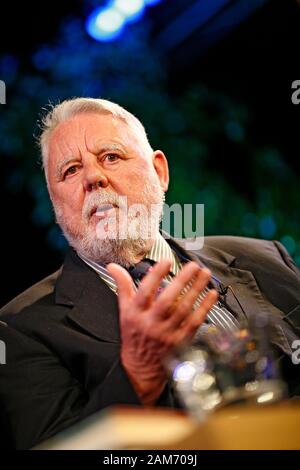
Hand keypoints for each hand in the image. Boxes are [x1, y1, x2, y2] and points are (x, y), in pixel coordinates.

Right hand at [107, 260, 217, 405]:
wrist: (141, 367)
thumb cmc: (134, 335)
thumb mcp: (124, 310)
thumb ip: (122, 286)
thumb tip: (113, 267)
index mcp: (135, 314)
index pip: (145, 292)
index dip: (156, 276)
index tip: (166, 262)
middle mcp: (151, 323)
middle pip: (167, 300)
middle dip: (182, 281)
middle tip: (192, 266)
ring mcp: (167, 333)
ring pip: (184, 309)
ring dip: (196, 290)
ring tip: (204, 274)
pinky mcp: (181, 340)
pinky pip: (195, 322)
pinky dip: (205, 307)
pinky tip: (211, 294)